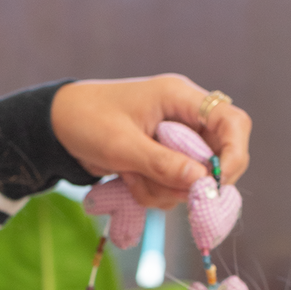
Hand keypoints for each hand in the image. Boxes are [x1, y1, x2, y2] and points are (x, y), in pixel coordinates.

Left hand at [50, 74, 251, 209]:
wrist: (56, 127)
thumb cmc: (86, 122)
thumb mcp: (122, 145)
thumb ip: (163, 164)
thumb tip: (203, 181)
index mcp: (180, 97)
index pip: (231, 122)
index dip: (235, 154)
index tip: (217, 184)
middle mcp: (184, 117)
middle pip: (218, 156)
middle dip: (191, 181)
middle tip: (164, 188)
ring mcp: (174, 141)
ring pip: (193, 179)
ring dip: (164, 189)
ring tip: (130, 176)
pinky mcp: (161, 160)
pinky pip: (172, 187)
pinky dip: (152, 192)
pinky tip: (127, 180)